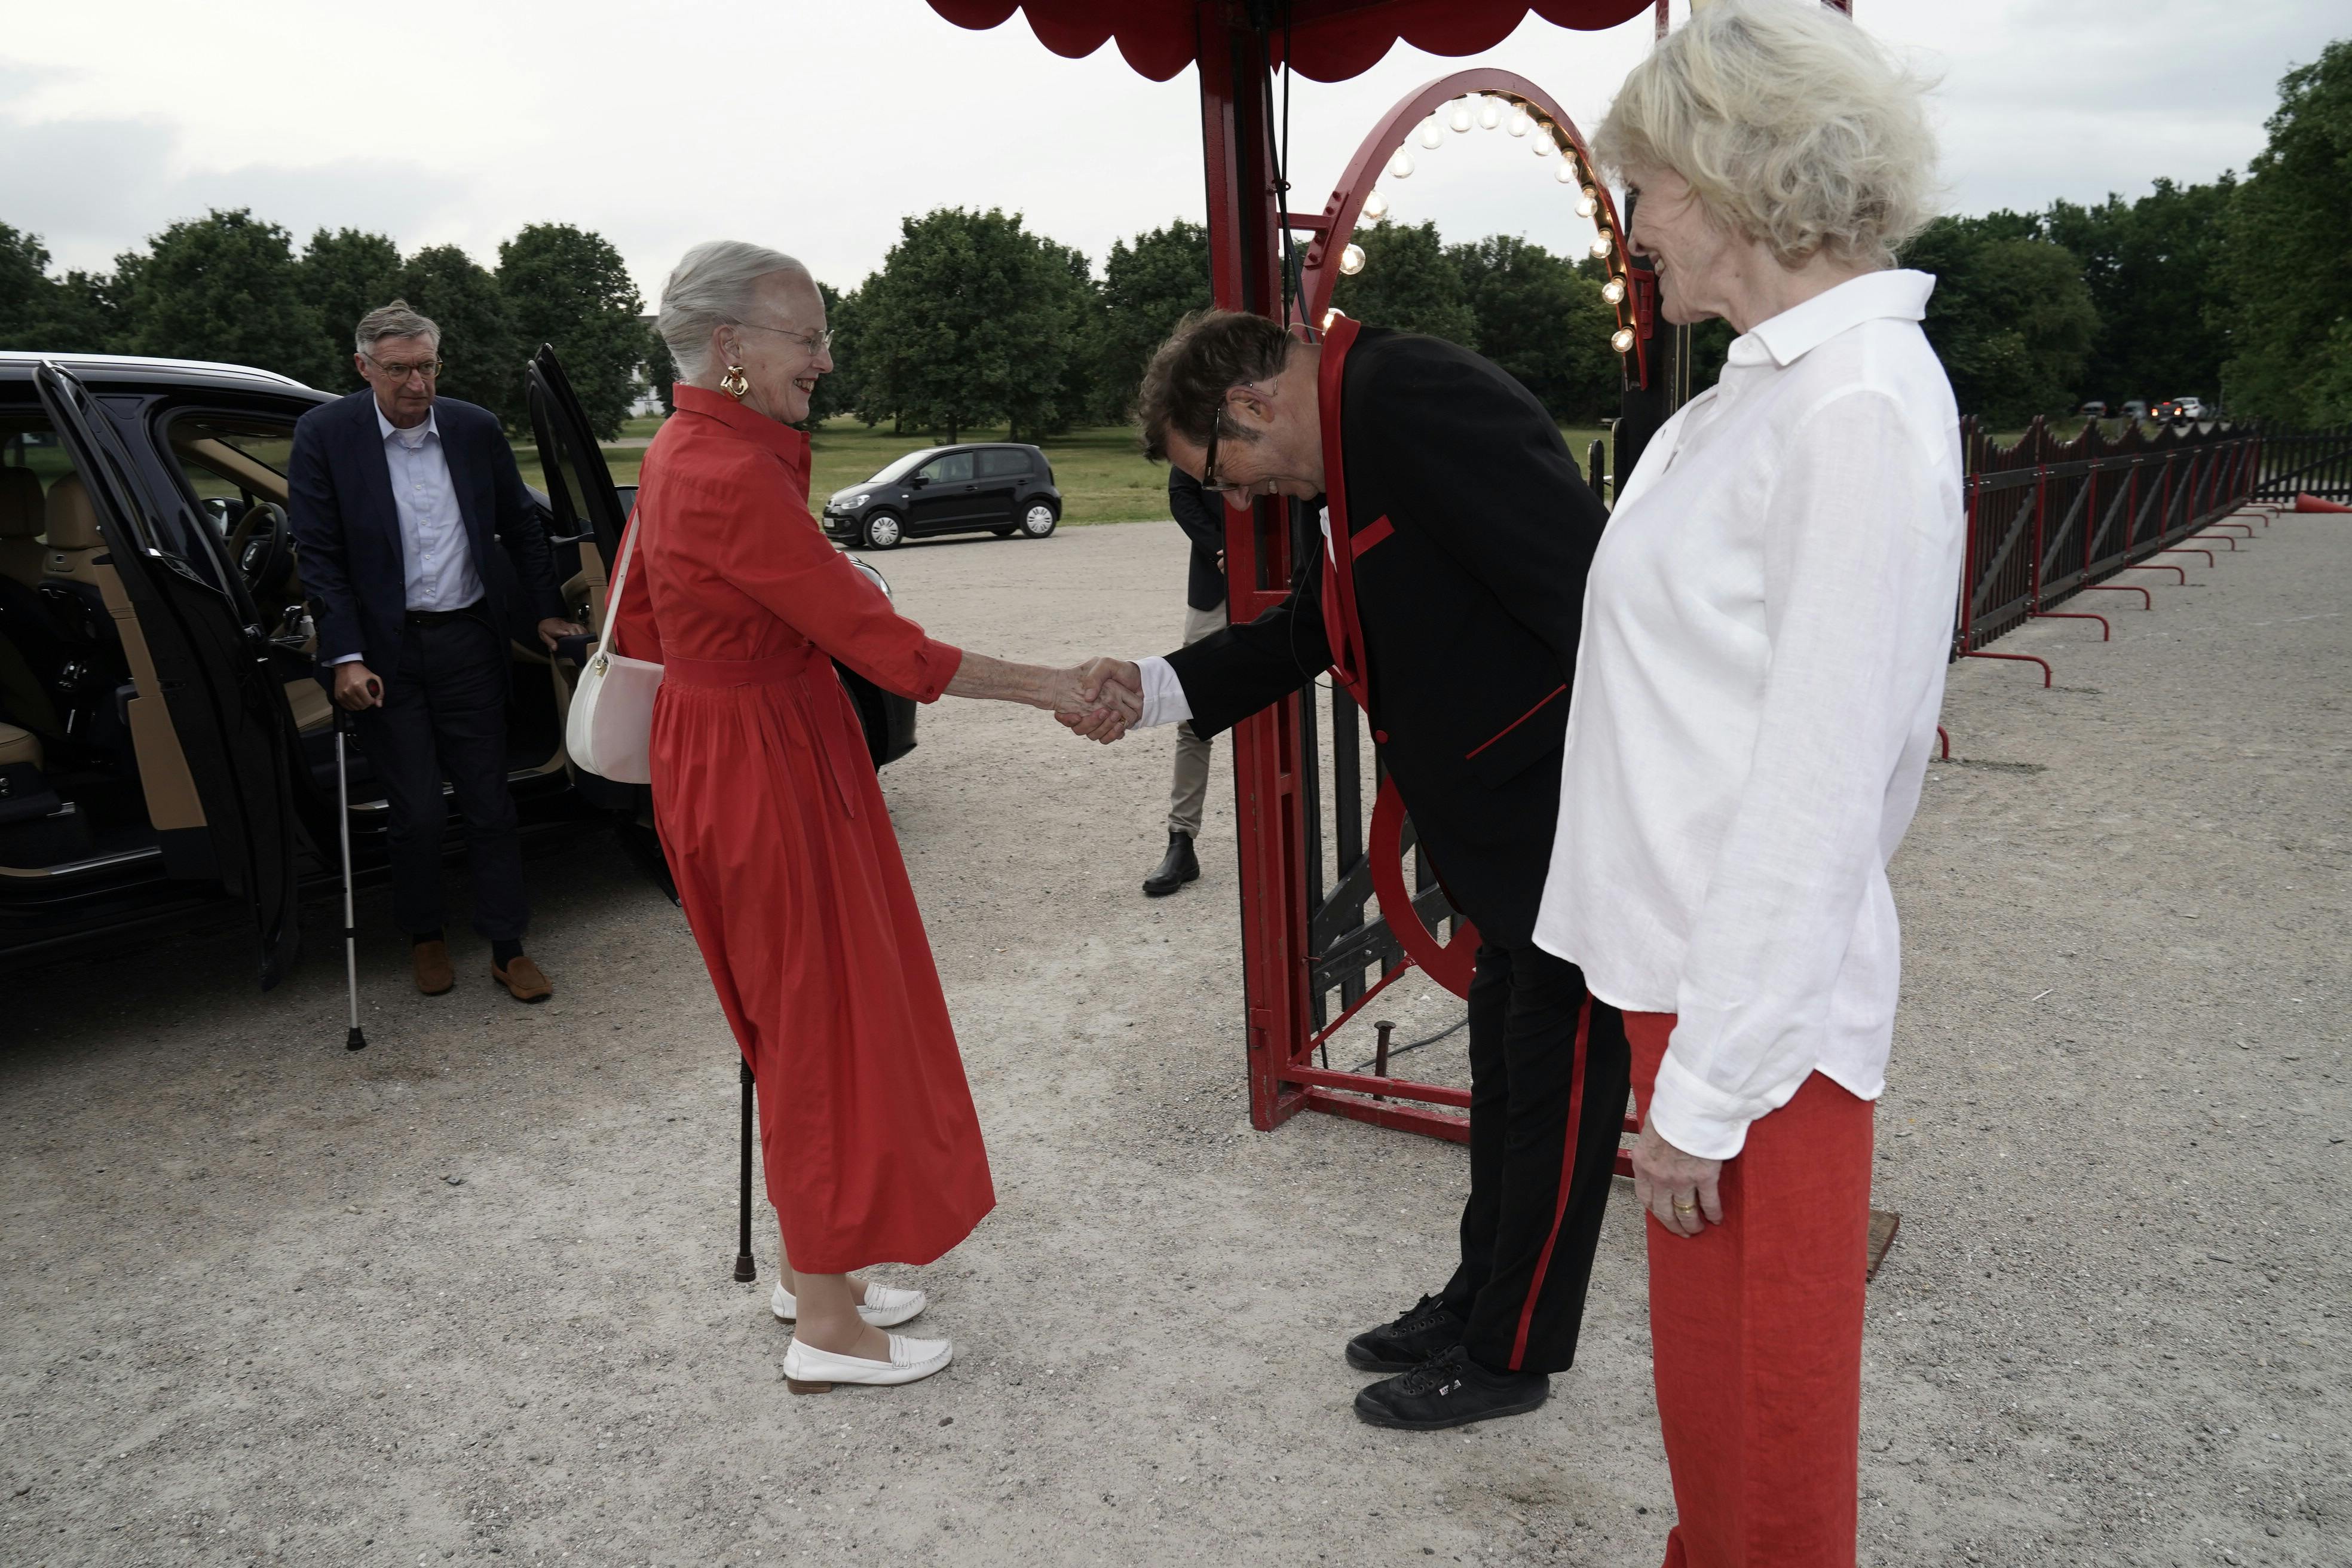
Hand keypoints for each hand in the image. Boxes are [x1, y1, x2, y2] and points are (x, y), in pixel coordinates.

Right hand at [332, 662, 383, 710]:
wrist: (346, 666)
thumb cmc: (361, 672)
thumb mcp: (375, 678)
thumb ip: (379, 692)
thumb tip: (379, 705)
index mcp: (358, 686)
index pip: (369, 702)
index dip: (372, 700)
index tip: (371, 696)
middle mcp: (348, 691)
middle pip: (362, 706)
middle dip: (366, 703)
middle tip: (365, 696)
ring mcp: (342, 695)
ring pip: (355, 708)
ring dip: (359, 705)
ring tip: (360, 697)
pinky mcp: (337, 697)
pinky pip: (347, 707)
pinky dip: (352, 705)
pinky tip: (354, 699)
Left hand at [538, 616, 587, 651]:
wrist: (548, 619)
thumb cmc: (546, 628)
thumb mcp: (544, 635)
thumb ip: (549, 642)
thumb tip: (555, 648)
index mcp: (556, 629)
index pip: (562, 631)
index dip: (565, 633)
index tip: (567, 634)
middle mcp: (565, 627)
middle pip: (573, 630)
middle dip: (577, 637)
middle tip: (581, 645)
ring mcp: (570, 625)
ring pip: (579, 629)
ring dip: (583, 635)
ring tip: (586, 642)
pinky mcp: (574, 625)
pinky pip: (581, 628)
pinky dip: (585, 632)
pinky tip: (587, 637)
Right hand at [1047, 658, 1139, 743]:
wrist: (1141, 679)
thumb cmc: (1122, 671)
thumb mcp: (1105, 665)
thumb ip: (1095, 677)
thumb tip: (1088, 698)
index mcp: (1083, 700)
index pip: (1065, 714)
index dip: (1066, 718)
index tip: (1076, 715)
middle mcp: (1089, 712)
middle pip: (1080, 729)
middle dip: (1090, 723)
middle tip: (1105, 711)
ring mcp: (1101, 721)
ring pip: (1093, 735)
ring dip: (1104, 728)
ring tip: (1115, 715)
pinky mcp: (1112, 728)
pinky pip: (1105, 739)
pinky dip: (1112, 735)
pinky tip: (1119, 725)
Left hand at [1630, 1118, 1723, 1238]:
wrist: (1690, 1106)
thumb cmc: (1671, 1111)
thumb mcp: (1652, 1127)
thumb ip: (1654, 1143)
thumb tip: (1659, 1143)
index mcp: (1643, 1164)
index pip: (1645, 1196)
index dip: (1655, 1210)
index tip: (1662, 1215)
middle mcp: (1659, 1177)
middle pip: (1664, 1211)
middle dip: (1673, 1224)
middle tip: (1682, 1232)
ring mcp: (1682, 1180)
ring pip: (1686, 1212)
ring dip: (1692, 1224)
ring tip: (1698, 1229)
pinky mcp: (1704, 1178)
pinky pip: (1709, 1202)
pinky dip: (1713, 1213)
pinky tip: (1716, 1219)